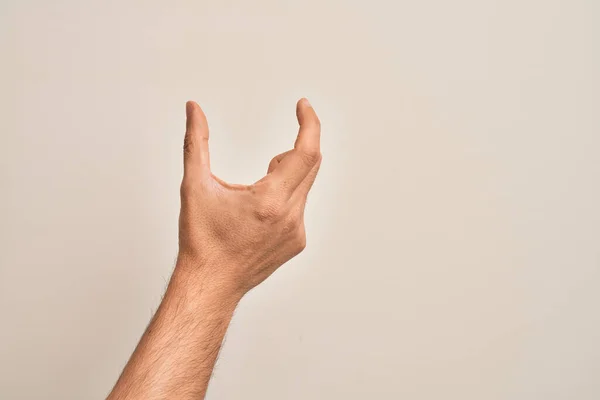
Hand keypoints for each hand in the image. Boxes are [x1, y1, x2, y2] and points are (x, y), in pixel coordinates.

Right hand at [177, 98, 321, 297]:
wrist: (210, 284)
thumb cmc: (202, 240)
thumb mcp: (194, 186)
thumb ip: (196, 142)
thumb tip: (194, 109)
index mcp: (271, 201)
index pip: (306, 151)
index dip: (309, 123)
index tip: (303, 105)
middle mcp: (291, 217)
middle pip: (310, 165)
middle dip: (292, 151)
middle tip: (267, 161)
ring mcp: (297, 232)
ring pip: (304, 187)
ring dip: (285, 176)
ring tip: (253, 197)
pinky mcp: (297, 243)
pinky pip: (300, 207)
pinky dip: (285, 197)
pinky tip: (258, 216)